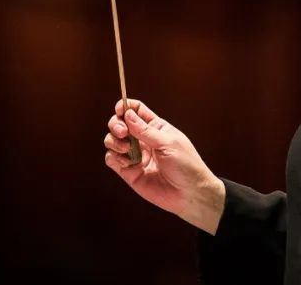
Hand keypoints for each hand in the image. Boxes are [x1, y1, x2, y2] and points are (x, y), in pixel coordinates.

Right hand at [104, 99, 225, 234]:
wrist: (189, 193)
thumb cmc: (185, 165)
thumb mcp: (168, 143)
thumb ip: (145, 130)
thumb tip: (127, 114)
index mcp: (155, 127)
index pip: (136, 110)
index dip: (125, 107)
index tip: (120, 110)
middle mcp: (143, 139)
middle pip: (119, 123)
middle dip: (116, 124)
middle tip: (122, 132)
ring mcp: (135, 155)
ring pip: (112, 140)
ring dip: (114, 141)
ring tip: (126, 149)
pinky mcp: (128, 172)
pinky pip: (112, 159)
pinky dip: (113, 157)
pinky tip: (126, 163)